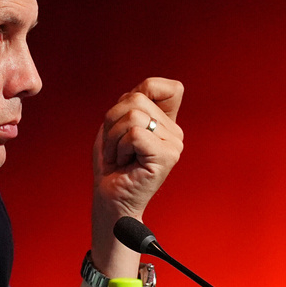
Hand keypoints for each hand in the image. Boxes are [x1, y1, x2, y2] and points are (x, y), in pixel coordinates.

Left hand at [90, 78, 183, 277]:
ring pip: (134, 115)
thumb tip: (141, 90)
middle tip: (116, 147)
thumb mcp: (117, 125)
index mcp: (166, 122)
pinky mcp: (167, 156)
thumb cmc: (112, 165)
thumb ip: (132, 103)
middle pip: (137, 98)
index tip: (126, 122)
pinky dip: (119, 147)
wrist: (110, 200)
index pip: (168, 86)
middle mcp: (175, 132)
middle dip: (113, 121)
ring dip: (114, 137)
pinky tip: (124, 163)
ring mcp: (174, 144)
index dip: (142, 92)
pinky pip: (135, 134)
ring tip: (119, 156)